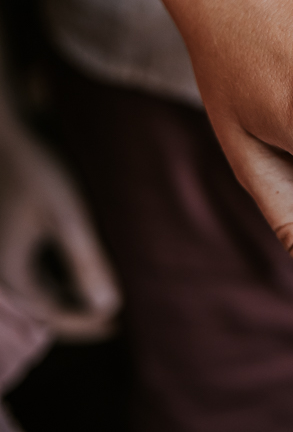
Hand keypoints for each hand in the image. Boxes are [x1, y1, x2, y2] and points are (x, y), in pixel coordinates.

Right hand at [0, 131, 120, 339]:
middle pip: (46, 304)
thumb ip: (85, 261)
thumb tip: (108, 307)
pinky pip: (43, 264)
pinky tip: (97, 266)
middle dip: (82, 314)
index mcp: (10, 270)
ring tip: (115, 296)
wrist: (12, 127)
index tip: (121, 325)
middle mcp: (4, 264)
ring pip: (45, 285)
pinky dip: (68, 272)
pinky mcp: (18, 231)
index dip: (87, 324)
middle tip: (121, 321)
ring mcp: (9, 248)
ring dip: (76, 294)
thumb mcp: (68, 216)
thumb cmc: (40, 168)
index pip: (51, 313)